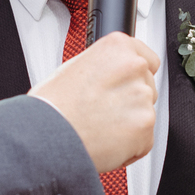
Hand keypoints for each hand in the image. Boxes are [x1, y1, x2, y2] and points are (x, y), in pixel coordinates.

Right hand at [29, 32, 159, 172]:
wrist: (46, 135)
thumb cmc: (53, 104)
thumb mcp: (75, 67)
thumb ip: (104, 66)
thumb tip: (112, 73)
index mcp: (118, 47)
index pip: (148, 59)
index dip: (134, 78)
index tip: (124, 87)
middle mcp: (134, 67)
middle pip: (147, 88)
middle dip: (130, 102)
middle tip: (103, 111)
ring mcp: (142, 96)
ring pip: (145, 114)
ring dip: (130, 124)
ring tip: (100, 127)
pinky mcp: (145, 125)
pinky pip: (144, 140)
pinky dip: (130, 147)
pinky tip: (106, 142)